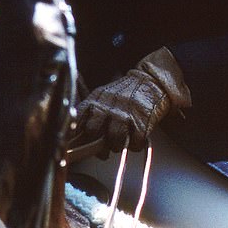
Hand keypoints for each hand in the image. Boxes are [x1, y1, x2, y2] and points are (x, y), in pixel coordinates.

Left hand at [72, 48, 190, 154]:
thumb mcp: (102, 96)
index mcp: (96, 100)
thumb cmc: (124, 93)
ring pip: (113, 142)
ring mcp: (125, 115)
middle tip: (103, 145)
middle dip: (96, 143)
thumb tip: (77, 135)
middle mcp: (108, 107)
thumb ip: (89, 112)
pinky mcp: (142, 122)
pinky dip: (135, 145)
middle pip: (92, 132)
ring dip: (117, 146)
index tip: (80, 142)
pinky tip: (135, 139)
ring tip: (120, 141)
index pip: (78, 121)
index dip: (77, 135)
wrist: (150, 82)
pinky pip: (134, 145)